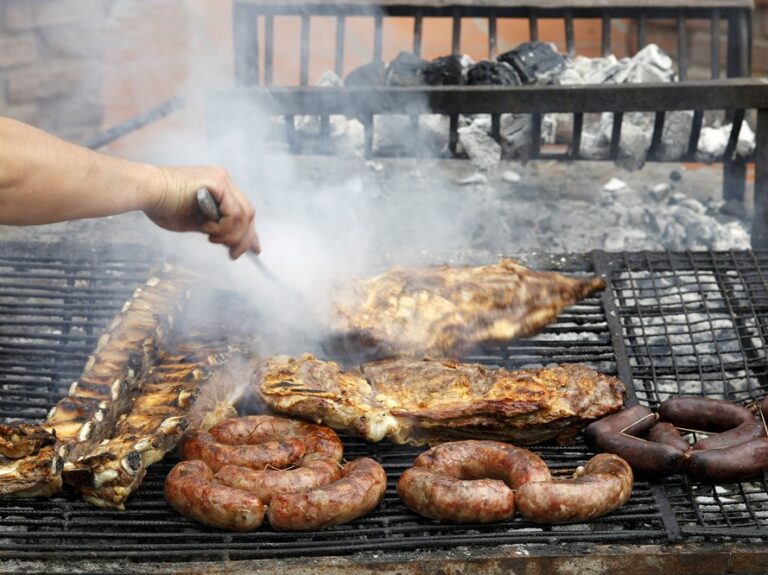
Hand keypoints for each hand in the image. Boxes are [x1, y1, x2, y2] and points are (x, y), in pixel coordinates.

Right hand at [145, 165, 260, 259]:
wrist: (145, 191)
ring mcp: (222, 180)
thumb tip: (232, 244)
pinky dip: (224, 227)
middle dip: (244, 239)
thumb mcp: (195, 223)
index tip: (254, 250)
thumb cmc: (162, 206)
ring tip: (210, 237)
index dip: (249, 233)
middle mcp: (224, 181)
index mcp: (219, 188)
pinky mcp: (218, 182)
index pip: (243, 211)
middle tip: (233, 254)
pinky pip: (234, 212)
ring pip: (244, 215)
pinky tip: (207, 229)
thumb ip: (216, 229)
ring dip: (230, 234)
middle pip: (248, 214)